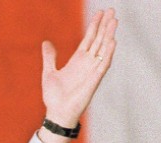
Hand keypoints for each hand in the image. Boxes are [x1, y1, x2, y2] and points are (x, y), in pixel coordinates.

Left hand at [38, 8, 117, 142]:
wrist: (56, 113)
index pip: (89, 39)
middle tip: (112, 11)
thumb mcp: (49, 72)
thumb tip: (46, 42)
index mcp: (77, 61)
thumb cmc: (54, 97)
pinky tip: (112, 41)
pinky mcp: (94, 80)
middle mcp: (87, 64)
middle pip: (98, 40)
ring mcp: (92, 71)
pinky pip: (103, 64)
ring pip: (103, 49)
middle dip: (105, 26)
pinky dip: (108, 53)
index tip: (100, 13)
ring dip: (109, 35)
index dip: (94, 26)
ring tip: (114, 21)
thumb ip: (49, 57)